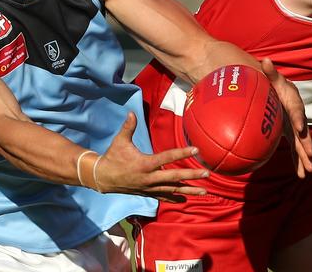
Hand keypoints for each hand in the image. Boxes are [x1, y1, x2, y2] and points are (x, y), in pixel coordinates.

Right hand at [84, 112, 208, 202]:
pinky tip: (187, 198)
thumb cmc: (113, 157)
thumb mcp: (120, 141)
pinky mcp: (148, 192)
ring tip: (205, 191)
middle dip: (191, 176)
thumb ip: (128, 127)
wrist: (103, 178)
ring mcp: (150, 187)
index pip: (167, 158)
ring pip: (172, 190)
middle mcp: (149, 178)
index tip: (195, 150)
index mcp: (145, 164)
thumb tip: (132, 113)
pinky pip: (164, 196)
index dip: (181, 153)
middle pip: (174, 177)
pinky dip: (175, 197)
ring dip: (189, 190)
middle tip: (207, 174)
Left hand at [260, 58, 311, 177]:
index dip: (299, 118)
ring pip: (300, 145)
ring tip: (308, 172)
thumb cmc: (277, 85)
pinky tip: (301, 174)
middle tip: (310, 156)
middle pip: (302, 133)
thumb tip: (265, 60)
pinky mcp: (291, 135)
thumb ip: (270, 71)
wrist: (283, 92)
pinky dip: (297, 162)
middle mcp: (297, 118)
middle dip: (306, 145)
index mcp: (294, 104)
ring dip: (304, 158)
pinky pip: (295, 150)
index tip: (299, 128)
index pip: (297, 111)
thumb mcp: (274, 78)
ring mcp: (295, 129)